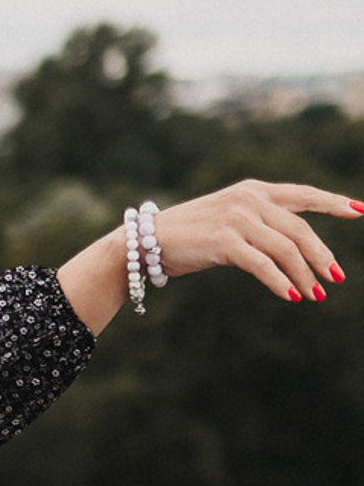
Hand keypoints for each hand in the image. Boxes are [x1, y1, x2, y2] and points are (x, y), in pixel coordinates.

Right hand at [59, 180, 358, 331]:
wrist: (143, 243)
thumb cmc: (186, 235)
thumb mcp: (228, 220)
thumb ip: (260, 223)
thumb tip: (294, 245)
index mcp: (253, 190)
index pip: (303, 195)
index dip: (334, 203)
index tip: (361, 210)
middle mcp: (249, 199)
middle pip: (300, 229)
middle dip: (322, 256)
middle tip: (336, 278)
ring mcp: (237, 219)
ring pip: (286, 249)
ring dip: (304, 274)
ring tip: (316, 293)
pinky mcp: (225, 241)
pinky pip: (263, 264)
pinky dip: (280, 282)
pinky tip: (291, 296)